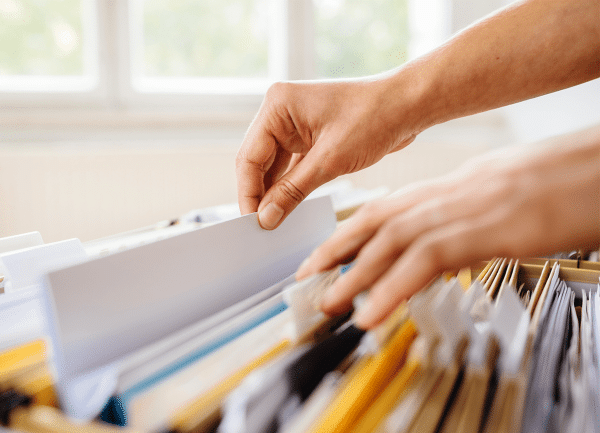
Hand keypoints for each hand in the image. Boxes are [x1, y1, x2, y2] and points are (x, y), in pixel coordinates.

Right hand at [235, 79, 418, 228]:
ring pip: (274, 166)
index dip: (248, 193)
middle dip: (260, 194)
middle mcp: (281, 112)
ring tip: (275, 222)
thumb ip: (293, 190)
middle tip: (261, 227)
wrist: (409, 105)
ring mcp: (295, 124)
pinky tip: (289, 207)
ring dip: (275, 192)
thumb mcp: (330, 160)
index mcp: (278, 105)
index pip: (249, 157)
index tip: (251, 222)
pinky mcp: (310, 136)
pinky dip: (291, 186)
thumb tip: (266, 217)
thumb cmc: (374, 117)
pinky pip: (292, 166)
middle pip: (258, 162)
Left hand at [296, 129, 599, 328]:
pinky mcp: (480, 232)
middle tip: (307, 277)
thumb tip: (434, 248)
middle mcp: (442, 196)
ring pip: (389, 242)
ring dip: (354, 275)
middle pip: (374, 221)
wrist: (588, 170)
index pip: (382, 209)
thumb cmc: (550, 184)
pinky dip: (391, 289)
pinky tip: (371, 312)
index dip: (347, 232)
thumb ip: (456, 221)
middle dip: (335, 250)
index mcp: (443, 190)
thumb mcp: (490, 202)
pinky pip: (424, 262)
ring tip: (328, 302)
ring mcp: (458, 211)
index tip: (323, 254)